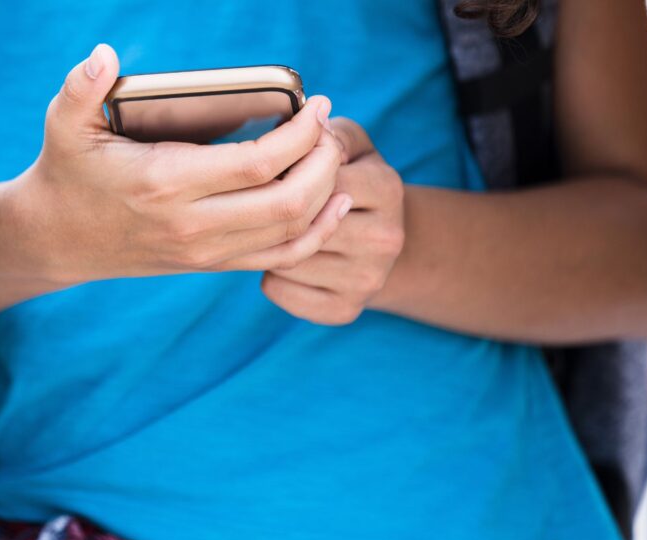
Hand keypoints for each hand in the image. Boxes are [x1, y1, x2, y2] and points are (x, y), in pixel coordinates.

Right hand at [13, 44, 349, 284]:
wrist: (58, 239)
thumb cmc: (68, 172)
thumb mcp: (64, 124)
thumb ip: (81, 86)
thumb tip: (105, 54)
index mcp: (166, 183)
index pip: (257, 164)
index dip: (300, 134)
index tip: (318, 105)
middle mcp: (192, 224)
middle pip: (287, 201)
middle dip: (323, 161)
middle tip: (329, 129)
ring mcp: (205, 251)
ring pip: (291, 231)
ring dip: (325, 193)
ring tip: (332, 155)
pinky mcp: (211, 264)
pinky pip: (280, 256)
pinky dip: (316, 233)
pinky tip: (333, 204)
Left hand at [262, 118, 404, 324]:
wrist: (384, 248)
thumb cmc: (356, 183)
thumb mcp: (353, 147)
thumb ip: (330, 132)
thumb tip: (308, 122)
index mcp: (387, 188)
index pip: (321, 177)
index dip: (287, 172)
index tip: (275, 169)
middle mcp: (384, 238)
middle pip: (301, 222)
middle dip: (273, 209)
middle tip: (259, 200)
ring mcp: (367, 280)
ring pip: (286, 258)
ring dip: (265, 243)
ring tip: (269, 229)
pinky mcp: (344, 310)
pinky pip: (279, 290)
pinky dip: (268, 275)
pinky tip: (278, 259)